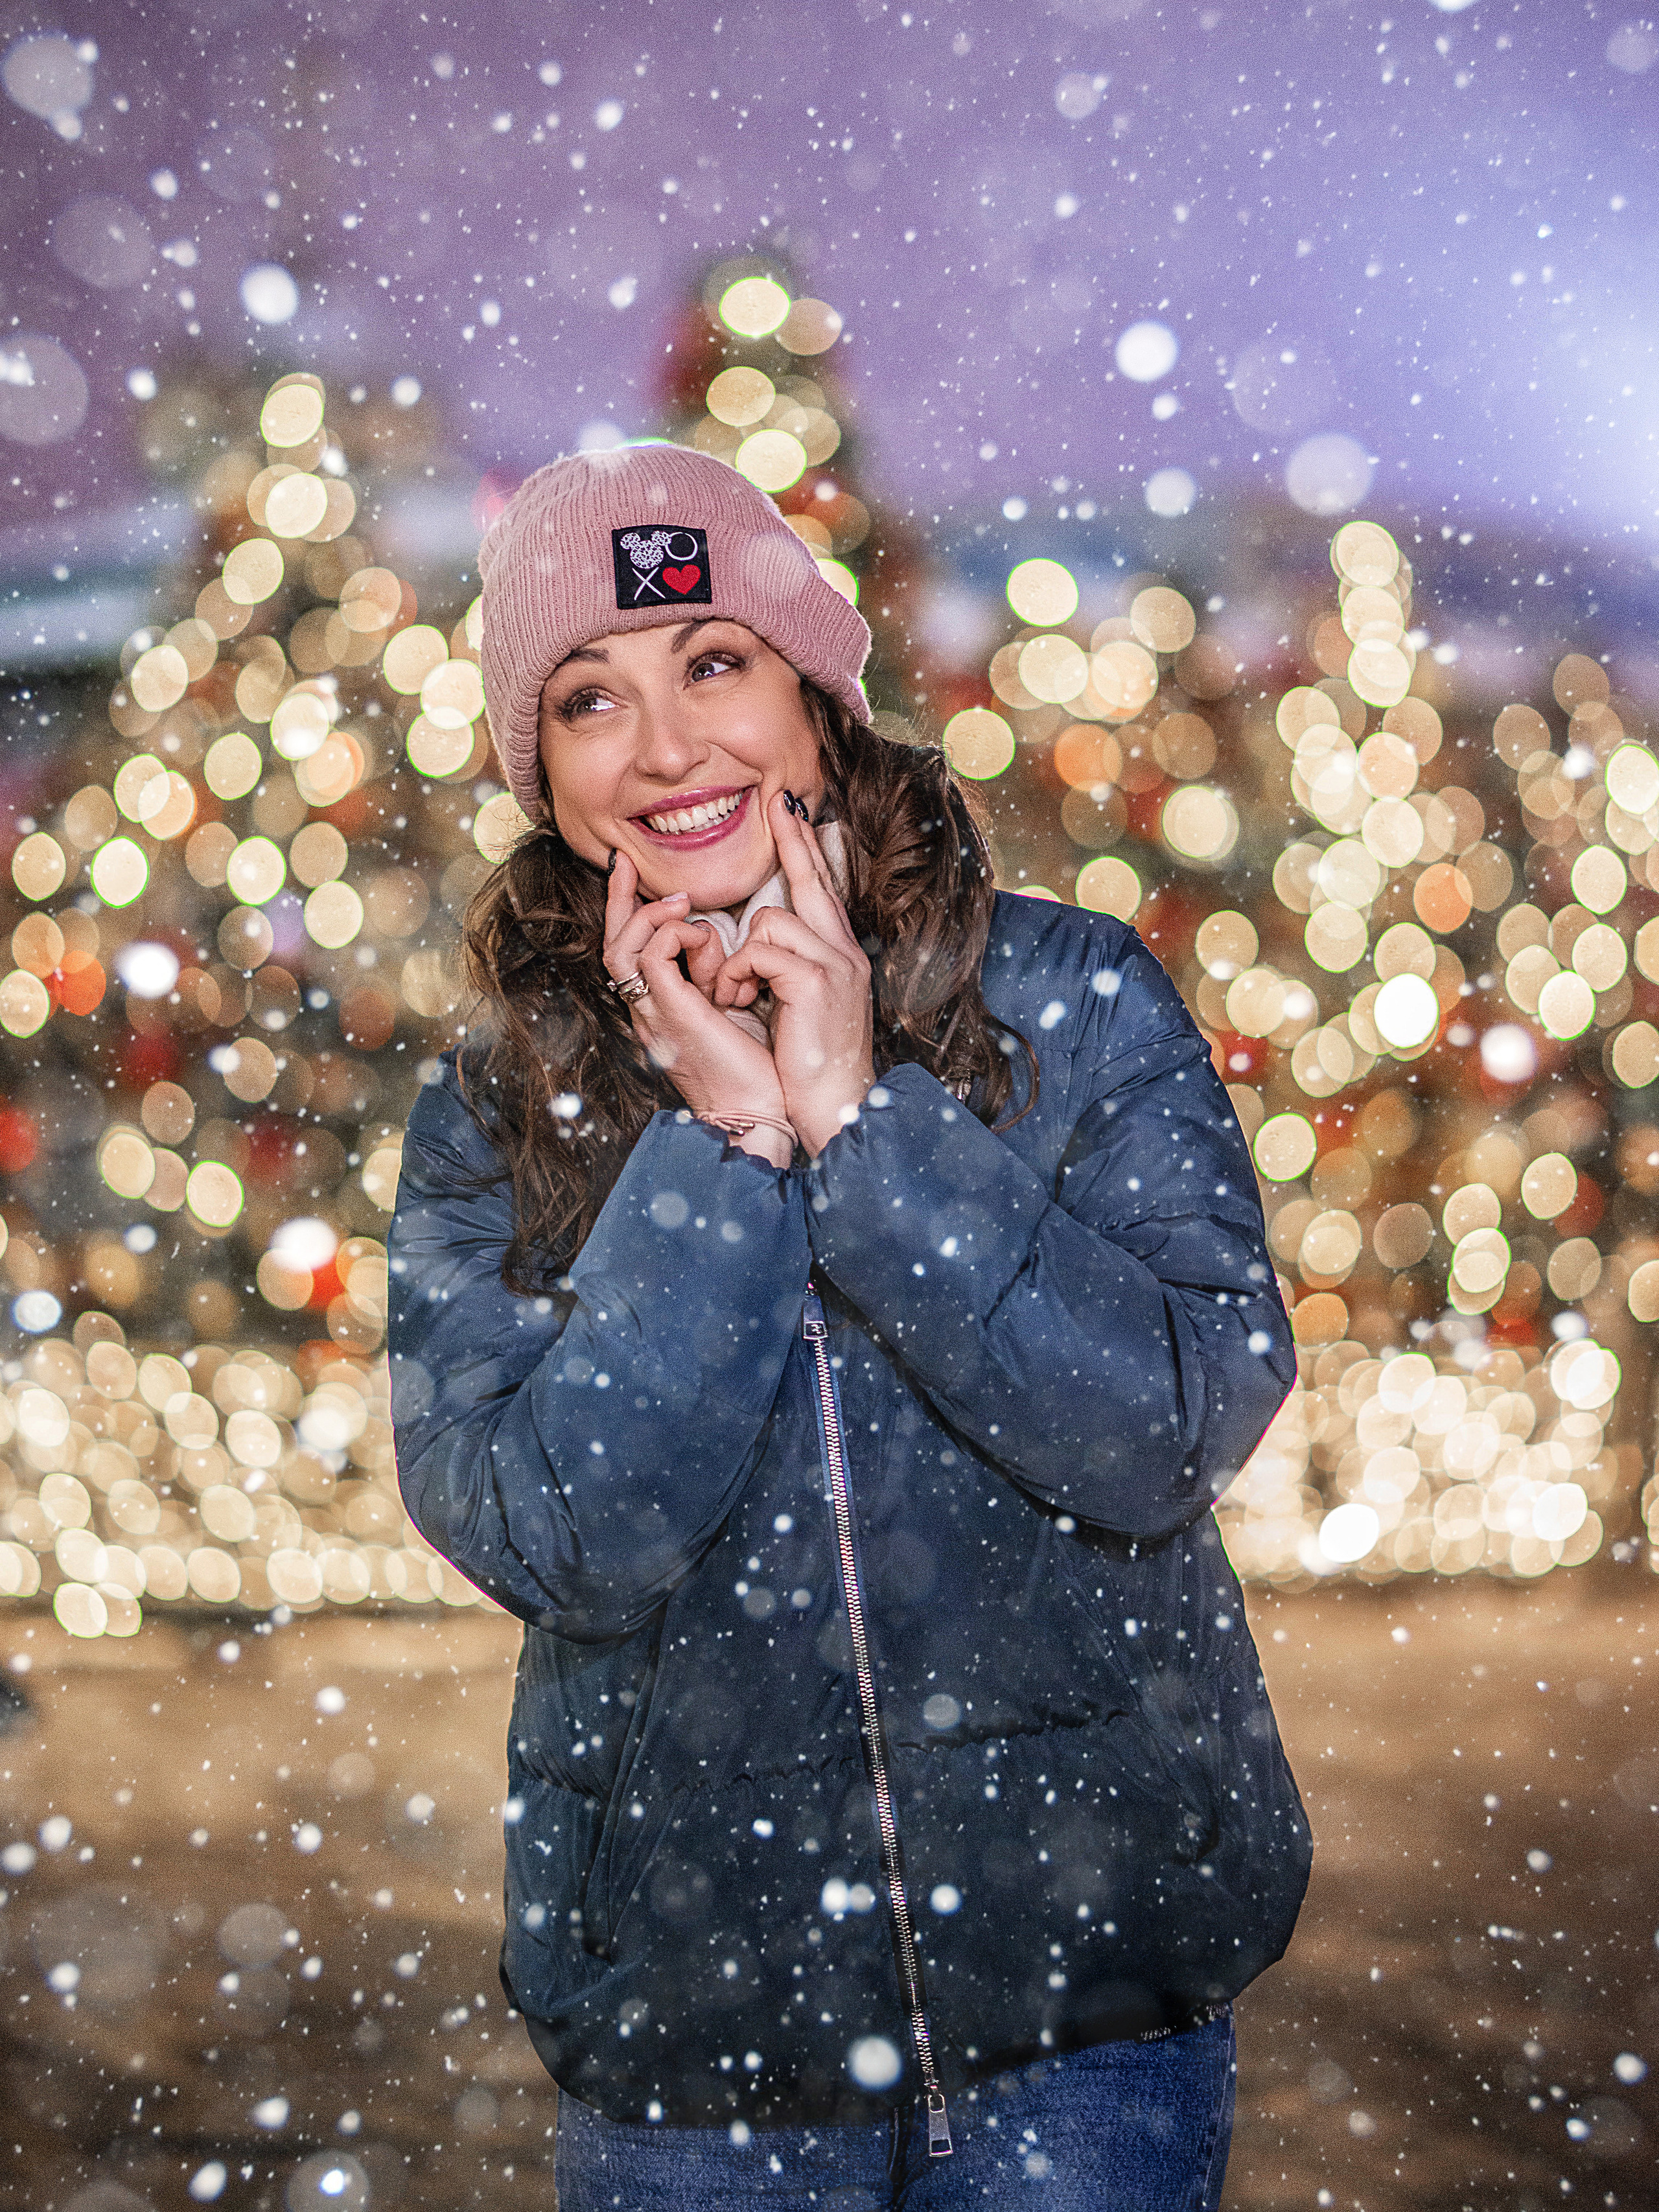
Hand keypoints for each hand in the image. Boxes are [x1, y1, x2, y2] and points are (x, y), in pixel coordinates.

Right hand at [604, 853, 794, 1166]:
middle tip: (627, 863)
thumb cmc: (756, 1067)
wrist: (760, 1112)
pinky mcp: (672, 1014)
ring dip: (654, 918)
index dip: (628, 911)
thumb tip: (724, 941)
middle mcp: (648, 1010)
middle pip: (612, 945)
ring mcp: (654, 1014)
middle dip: (619, 899)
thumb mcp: (735, 1009)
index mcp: (661, 1008)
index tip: (635, 873)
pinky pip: (653, 957)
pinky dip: (677, 937)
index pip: (630, 952)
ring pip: (623, 947)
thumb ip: (720, 977)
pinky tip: (707, 938)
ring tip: (685, 905)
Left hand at [713, 795, 874, 1157]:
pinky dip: (738, 975)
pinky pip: (761, 951)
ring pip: (770, 920)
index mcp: (840, 956)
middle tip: (779, 803)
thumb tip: (761, 941)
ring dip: (738, 957)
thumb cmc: (810, 1065)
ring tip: (734, 995)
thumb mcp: (800, 1006)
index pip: (822, 892)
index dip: (807, 852)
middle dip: (794, 840)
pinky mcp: (817, 981)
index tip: (793, 816)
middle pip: (814, 881)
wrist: (837, 1105)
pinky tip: (740, 1001)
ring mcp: (835, 963)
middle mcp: (844, 952)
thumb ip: (788, 968)